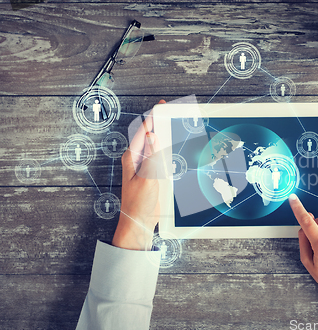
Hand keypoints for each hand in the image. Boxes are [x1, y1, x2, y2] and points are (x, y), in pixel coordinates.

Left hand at [112, 100, 165, 250]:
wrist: (140, 222)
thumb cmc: (138, 204)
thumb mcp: (147, 178)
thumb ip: (152, 156)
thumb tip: (152, 135)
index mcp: (132, 158)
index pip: (143, 132)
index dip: (153, 118)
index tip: (161, 107)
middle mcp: (137, 160)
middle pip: (149, 136)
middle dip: (158, 122)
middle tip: (169, 111)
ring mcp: (144, 166)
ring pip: (155, 145)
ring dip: (163, 135)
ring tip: (172, 123)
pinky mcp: (152, 174)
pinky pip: (160, 157)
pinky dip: (167, 148)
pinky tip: (173, 146)